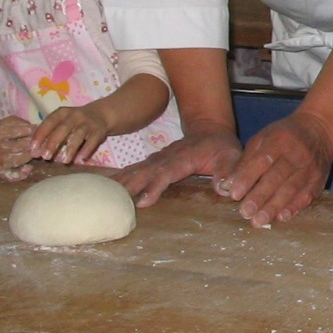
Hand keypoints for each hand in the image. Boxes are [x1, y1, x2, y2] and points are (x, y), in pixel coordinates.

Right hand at [0, 116, 35, 181]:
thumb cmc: (1, 132)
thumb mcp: (8, 122)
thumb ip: (21, 123)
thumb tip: (37, 130)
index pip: (17, 131)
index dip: (32, 130)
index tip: (40, 129)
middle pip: (20, 146)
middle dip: (34, 143)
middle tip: (45, 142)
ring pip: (19, 160)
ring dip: (31, 155)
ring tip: (39, 151)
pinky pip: (12, 176)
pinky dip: (22, 173)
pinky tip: (29, 167)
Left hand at [30, 104, 109, 165]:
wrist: (101, 114)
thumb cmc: (74, 123)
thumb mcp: (62, 124)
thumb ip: (49, 136)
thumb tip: (34, 153)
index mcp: (62, 113)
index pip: (49, 122)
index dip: (40, 134)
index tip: (33, 148)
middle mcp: (75, 115)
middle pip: (63, 128)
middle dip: (53, 142)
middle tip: (45, 157)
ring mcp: (88, 122)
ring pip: (78, 134)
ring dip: (71, 148)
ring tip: (64, 161)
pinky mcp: (98, 130)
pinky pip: (93, 140)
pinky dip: (87, 149)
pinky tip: (81, 159)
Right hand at [114, 122, 241, 207]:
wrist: (210, 130)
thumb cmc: (221, 147)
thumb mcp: (231, 156)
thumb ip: (228, 171)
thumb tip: (225, 188)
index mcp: (184, 158)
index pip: (168, 173)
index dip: (155, 186)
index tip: (144, 202)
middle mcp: (167, 157)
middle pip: (145, 172)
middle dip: (130, 186)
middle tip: (112, 202)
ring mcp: (158, 158)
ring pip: (136, 169)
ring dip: (121, 182)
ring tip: (102, 196)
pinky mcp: (153, 161)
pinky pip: (134, 169)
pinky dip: (120, 177)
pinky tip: (107, 187)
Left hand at [221, 111, 332, 226]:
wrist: (319, 130)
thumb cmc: (284, 136)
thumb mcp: (263, 138)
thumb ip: (246, 160)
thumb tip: (228, 185)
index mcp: (279, 140)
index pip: (262, 160)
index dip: (247, 178)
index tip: (234, 194)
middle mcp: (297, 153)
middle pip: (277, 177)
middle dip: (260, 196)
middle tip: (245, 212)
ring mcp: (310, 167)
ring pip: (291, 189)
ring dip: (274, 206)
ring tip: (258, 220)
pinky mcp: (319, 179)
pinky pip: (307, 195)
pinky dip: (294, 207)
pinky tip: (282, 217)